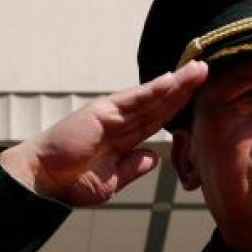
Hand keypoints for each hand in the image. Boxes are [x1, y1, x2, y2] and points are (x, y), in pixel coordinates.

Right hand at [0, 60, 207, 204]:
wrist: (44, 180)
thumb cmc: (70, 181)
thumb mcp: (112, 180)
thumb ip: (132, 168)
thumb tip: (153, 159)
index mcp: (123, 138)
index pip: (157, 120)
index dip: (178, 108)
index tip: (200, 97)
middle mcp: (119, 122)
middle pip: (159, 103)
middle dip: (184, 89)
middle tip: (207, 71)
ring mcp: (111, 115)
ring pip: (151, 97)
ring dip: (176, 83)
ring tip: (199, 70)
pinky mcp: (103, 111)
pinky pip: (134, 99)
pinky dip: (154, 89)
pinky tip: (173, 80)